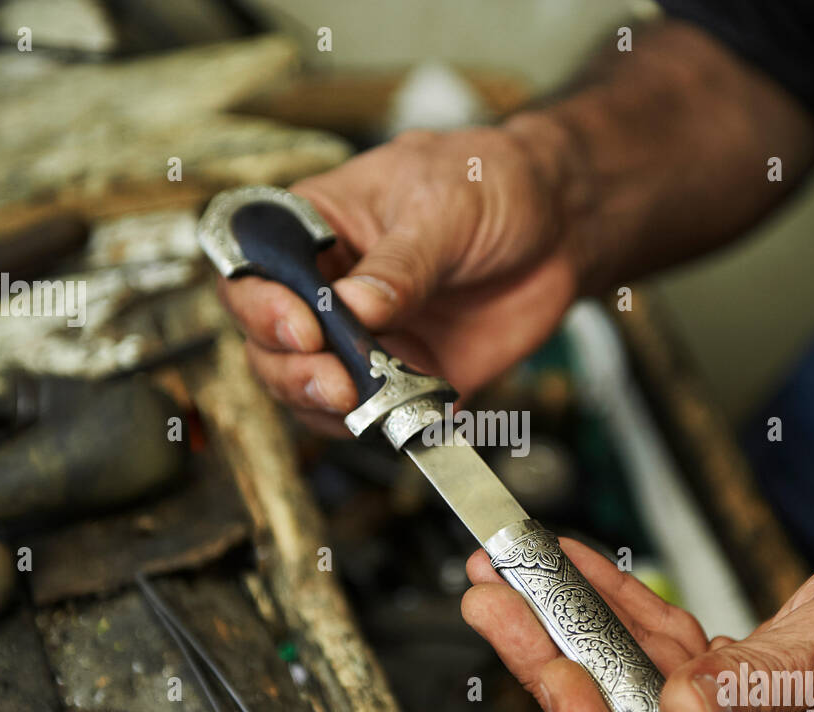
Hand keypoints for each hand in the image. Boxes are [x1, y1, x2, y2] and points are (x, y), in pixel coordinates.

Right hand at [218, 125, 579, 433]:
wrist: (562, 228)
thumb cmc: (494, 185)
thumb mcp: (445, 207)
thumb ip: (400, 263)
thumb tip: (354, 307)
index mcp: (316, 225)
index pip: (252, 266)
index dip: (259, 303)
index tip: (300, 326)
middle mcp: (324, 286)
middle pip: (266, 339)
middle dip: (290, 367)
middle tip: (336, 380)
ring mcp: (359, 337)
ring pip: (304, 385)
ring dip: (322, 404)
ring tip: (362, 402)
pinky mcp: (399, 377)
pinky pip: (365, 415)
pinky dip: (372, 425)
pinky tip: (398, 415)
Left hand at [462, 539, 813, 711]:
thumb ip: (760, 688)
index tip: (554, 669)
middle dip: (550, 662)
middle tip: (491, 599)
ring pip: (627, 682)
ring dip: (567, 623)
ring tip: (510, 572)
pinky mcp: (728, 684)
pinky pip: (657, 647)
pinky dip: (617, 604)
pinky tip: (574, 566)